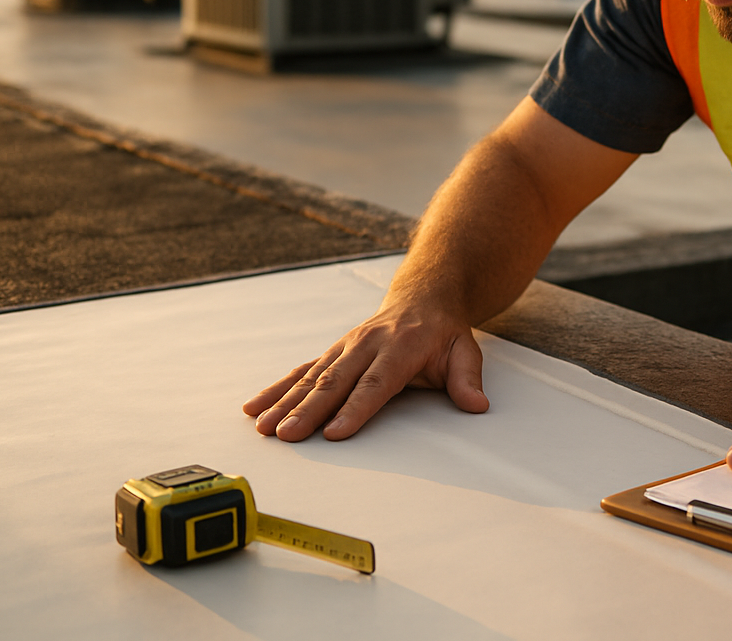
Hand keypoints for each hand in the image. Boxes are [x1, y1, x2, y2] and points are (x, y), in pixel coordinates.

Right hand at [241, 305, 488, 441]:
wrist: (423, 295)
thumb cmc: (444, 331)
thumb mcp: (465, 350)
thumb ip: (467, 379)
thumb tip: (477, 405)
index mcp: (399, 347)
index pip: (375, 384)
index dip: (355, 409)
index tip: (335, 433)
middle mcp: (366, 345)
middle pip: (335, 382)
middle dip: (309, 411)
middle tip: (288, 436)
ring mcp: (345, 347)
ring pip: (311, 377)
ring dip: (285, 403)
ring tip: (263, 427)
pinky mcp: (332, 352)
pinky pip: (301, 370)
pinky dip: (276, 389)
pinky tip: (253, 407)